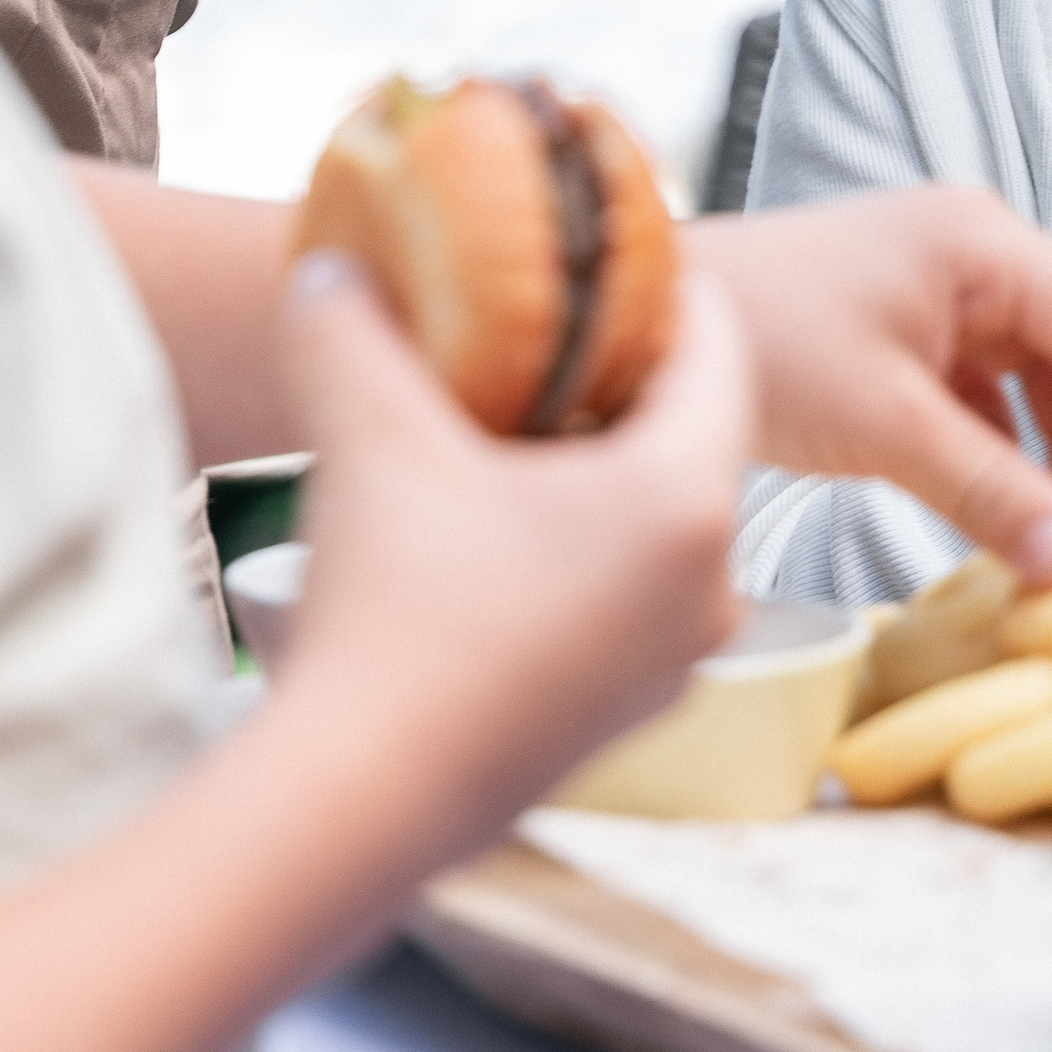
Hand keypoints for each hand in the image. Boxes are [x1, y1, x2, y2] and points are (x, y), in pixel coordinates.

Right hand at [275, 255, 751, 857]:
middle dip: (625, 374)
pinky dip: (589, 540)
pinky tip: (502, 526)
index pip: (718, 351)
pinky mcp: (629, 710)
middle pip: (695, 435)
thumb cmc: (392, 617)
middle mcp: (709, 584)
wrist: (360, 800)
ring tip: (518, 421)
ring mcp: (676, 658)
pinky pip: (635, 587)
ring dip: (604, 464)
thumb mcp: (370, 436)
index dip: (669, 286)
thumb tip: (332, 262)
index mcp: (685, 501)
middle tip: (554, 323)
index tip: (616, 251)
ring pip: (664, 517)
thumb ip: (352, 324)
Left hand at [680, 188, 1051, 589]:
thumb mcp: (885, 424)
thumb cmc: (757, 339)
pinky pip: (983, 390)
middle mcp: (970, 252)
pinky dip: (1005, 448)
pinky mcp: (900, 330)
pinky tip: (1016, 512)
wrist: (641, 322)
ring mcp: (934, 288)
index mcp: (980, 243)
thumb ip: (988, 489)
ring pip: (1034, 374)